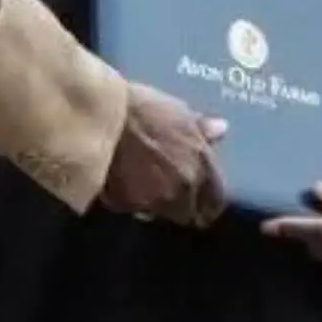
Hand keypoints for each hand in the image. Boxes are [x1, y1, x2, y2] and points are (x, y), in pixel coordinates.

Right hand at [100, 83, 226, 226]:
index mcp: (199, 167)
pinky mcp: (124, 206)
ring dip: (155, 204)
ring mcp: (151, 202)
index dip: (209, 200)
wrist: (100, 118)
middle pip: (187, 214)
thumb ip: (201, 127)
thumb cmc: (143, 108)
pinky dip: (130, 201)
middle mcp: (180, 191)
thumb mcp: (177, 111)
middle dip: (180, 205)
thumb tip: (221, 129)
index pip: (215, 201)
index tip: (201, 195)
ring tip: (143, 185)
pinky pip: (132, 209)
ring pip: (159, 213)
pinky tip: (123, 182)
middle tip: (169, 188)